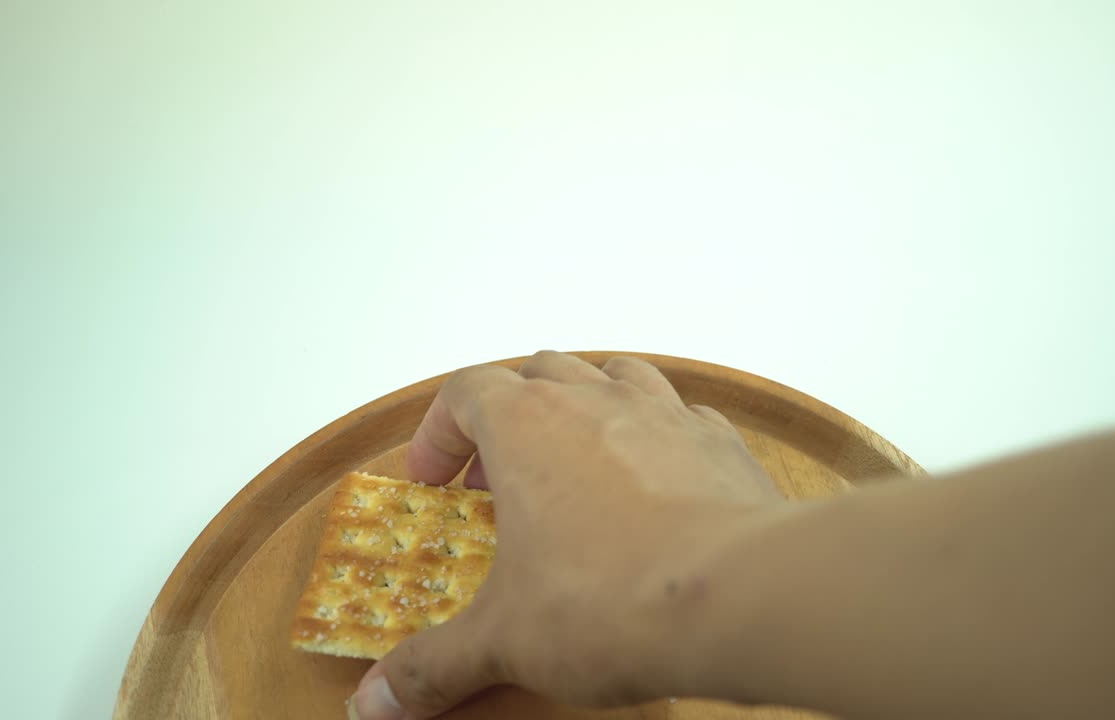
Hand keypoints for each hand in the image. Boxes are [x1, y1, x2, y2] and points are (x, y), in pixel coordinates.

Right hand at [352, 351, 779, 718]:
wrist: (740, 597)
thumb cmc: (612, 599)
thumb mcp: (503, 640)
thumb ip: (432, 666)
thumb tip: (374, 704)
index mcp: (526, 424)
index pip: (465, 391)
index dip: (438, 431)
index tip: (433, 481)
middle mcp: (595, 400)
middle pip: (537, 372)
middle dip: (507, 416)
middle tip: (495, 480)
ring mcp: (666, 413)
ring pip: (613, 375)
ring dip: (584, 406)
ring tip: (573, 461)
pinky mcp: (721, 443)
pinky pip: (680, 414)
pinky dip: (656, 435)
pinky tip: (653, 483)